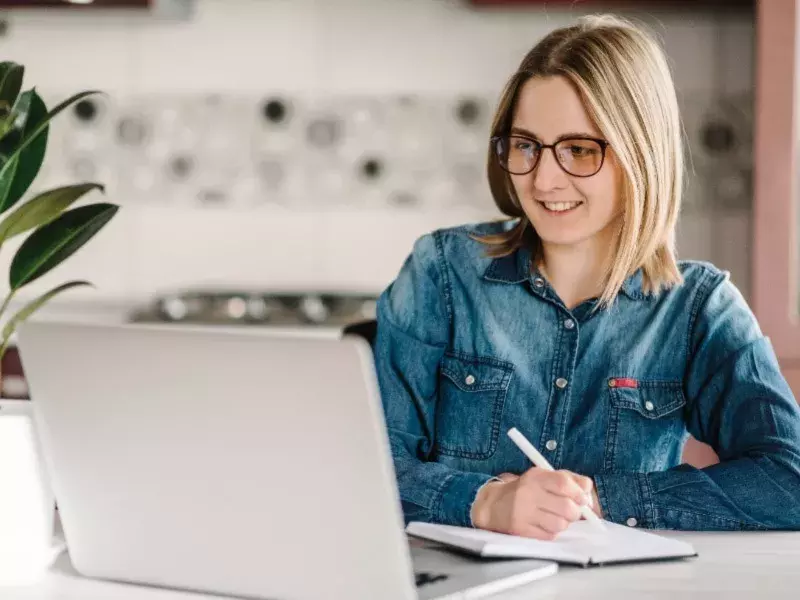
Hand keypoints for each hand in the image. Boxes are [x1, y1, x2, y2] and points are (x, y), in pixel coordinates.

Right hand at [471, 469, 595, 539]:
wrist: (493, 504)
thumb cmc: (525, 490)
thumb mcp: (543, 477)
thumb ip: (568, 479)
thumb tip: (588, 491)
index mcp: (536, 476)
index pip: (563, 483)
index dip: (579, 493)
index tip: (583, 499)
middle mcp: (528, 493)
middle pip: (566, 507)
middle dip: (575, 512)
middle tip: (572, 512)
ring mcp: (523, 512)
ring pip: (560, 524)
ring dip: (563, 523)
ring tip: (555, 518)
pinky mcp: (521, 529)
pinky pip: (549, 535)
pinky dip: (552, 532)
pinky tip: (544, 524)